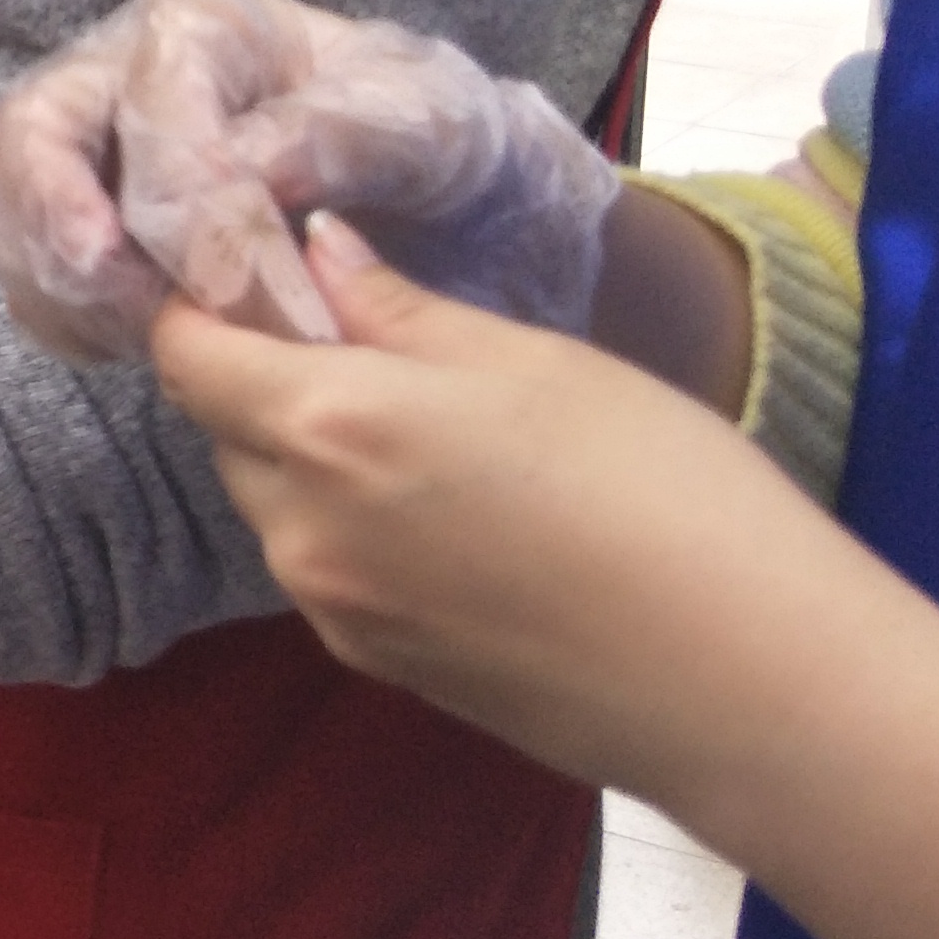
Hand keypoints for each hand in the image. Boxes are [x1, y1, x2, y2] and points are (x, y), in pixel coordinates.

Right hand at [0, 0, 619, 362]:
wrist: (457, 215)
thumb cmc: (442, 153)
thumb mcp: (432, 126)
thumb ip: (345, 133)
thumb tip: (250, 164)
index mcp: (203, 27)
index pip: (154, 111)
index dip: (191, 211)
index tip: (253, 299)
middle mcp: (121, 72)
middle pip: (34, 135)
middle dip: (74, 235)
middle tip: (141, 316)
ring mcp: (87, 150)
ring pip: (8, 204)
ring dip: (61, 282)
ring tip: (146, 337)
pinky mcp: (78, 224)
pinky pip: (22, 267)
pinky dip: (60, 313)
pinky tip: (130, 344)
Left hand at [151, 214, 844, 797]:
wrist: (753, 686)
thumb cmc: (666, 496)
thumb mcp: (536, 366)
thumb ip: (401, 312)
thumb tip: (319, 253)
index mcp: (327, 429)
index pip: (186, 356)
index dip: (206, 308)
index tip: (260, 279)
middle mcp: (302, 529)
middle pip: (228, 433)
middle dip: (271, 383)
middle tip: (373, 349)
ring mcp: (335, 611)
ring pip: (277, 507)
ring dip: (316, 463)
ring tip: (443, 443)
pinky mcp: (380, 668)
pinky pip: (329, 573)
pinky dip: (357, 532)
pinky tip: (465, 522)